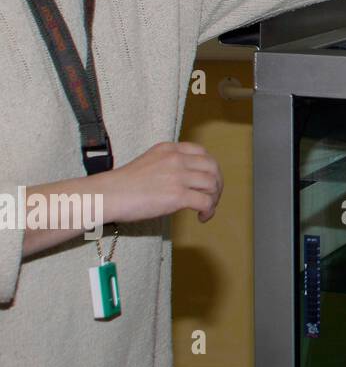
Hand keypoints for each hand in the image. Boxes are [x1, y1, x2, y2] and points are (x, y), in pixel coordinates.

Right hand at [100, 142, 223, 223]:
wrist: (107, 195)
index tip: (207, 180)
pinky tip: (202, 217)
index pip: (202, 152)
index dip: (210, 168)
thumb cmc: (122, 184)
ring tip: (207, 209)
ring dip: (214, 199)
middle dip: (217, 184)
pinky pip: (205, 202)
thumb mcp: (149, 162)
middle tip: (212, 197)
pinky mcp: (178, 195)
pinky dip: (209, 211)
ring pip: (212, 185)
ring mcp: (178, 176)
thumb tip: (185, 180)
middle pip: (213, 167)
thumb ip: (168, 165)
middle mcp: (177, 159)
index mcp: (169, 149)